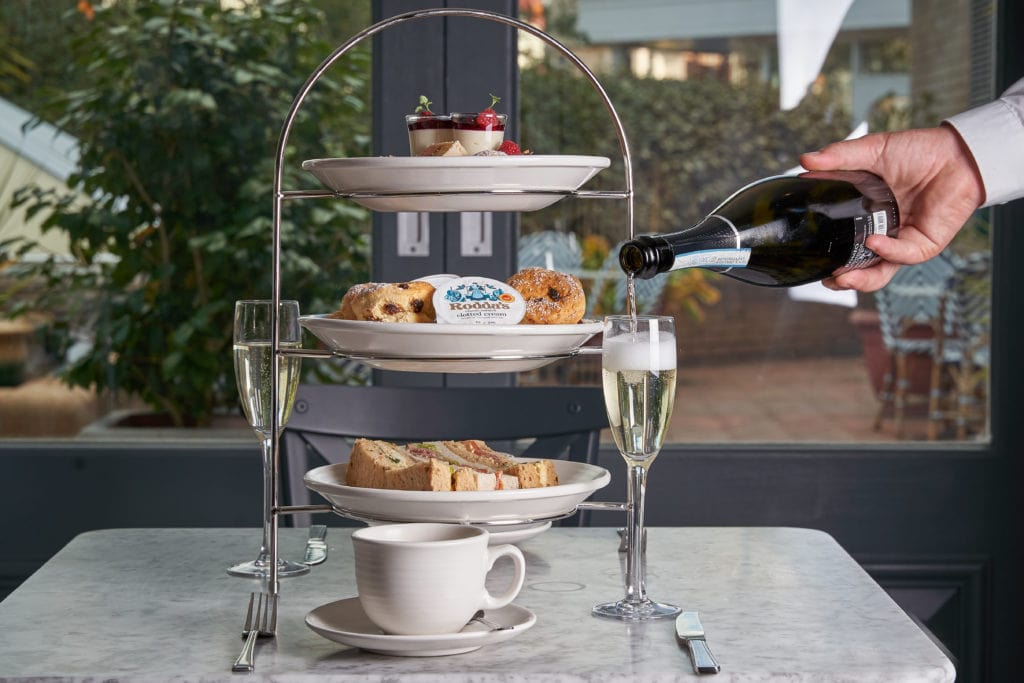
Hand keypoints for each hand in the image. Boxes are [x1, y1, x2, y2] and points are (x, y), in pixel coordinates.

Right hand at [799, 125, 984, 291]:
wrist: (956, 153)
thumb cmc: (920, 151)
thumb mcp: (872, 152)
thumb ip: (839, 158)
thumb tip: (805, 160)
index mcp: (868, 215)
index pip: (843, 241)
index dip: (828, 253)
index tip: (810, 256)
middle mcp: (884, 232)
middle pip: (860, 266)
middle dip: (842, 279)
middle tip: (826, 279)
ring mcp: (904, 240)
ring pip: (881, 271)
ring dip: (861, 279)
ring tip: (842, 277)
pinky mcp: (925, 243)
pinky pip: (903, 255)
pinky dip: (887, 251)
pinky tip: (873, 242)